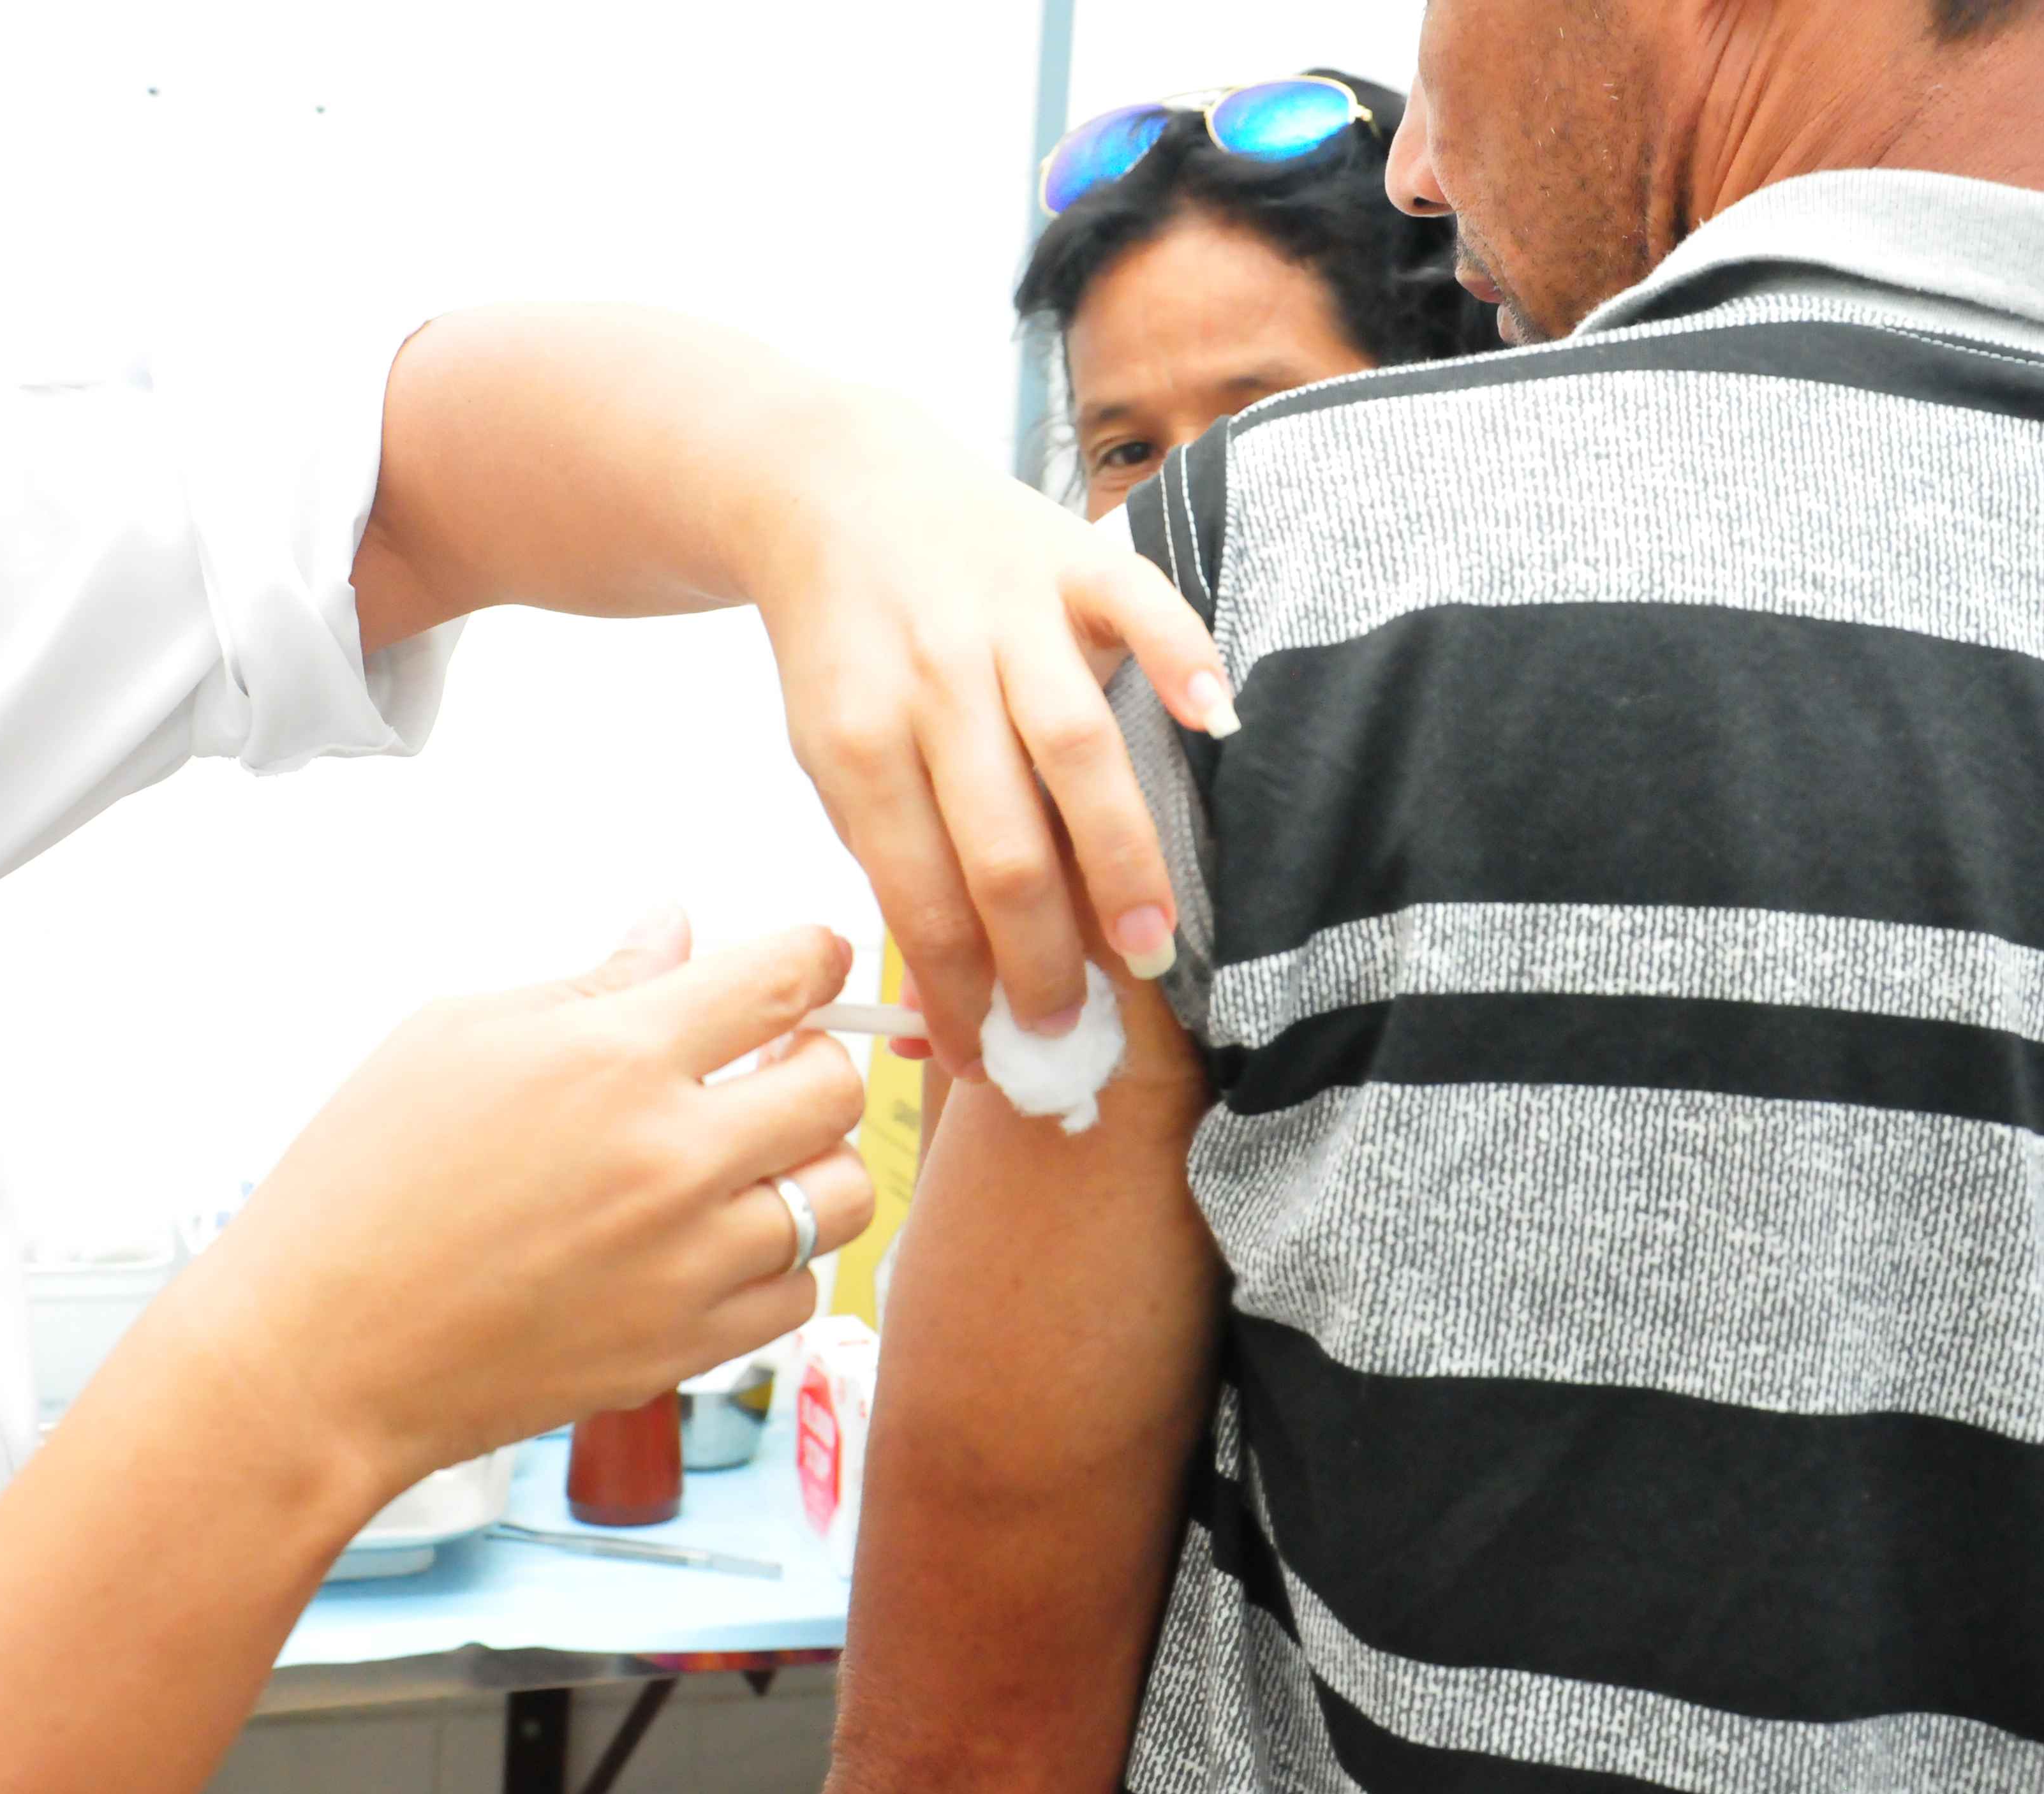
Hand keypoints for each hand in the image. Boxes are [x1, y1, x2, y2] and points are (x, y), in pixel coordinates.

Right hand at [145, 908, 874, 1500]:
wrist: (317, 1357)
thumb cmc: (362, 1182)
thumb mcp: (456, 1036)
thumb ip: (594, 981)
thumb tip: (677, 929)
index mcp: (616, 1057)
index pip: (785, 977)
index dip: (818, 953)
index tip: (817, 957)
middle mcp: (672, 1157)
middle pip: (836, 1085)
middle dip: (816, 1058)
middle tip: (768, 1062)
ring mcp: (688, 1261)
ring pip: (841, 1194)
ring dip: (813, 1162)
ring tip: (752, 1156)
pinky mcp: (686, 1347)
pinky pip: (801, 1293)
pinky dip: (778, 1262)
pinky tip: (715, 1241)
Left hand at [352, 307, 1233, 1077]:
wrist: (827, 483)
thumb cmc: (841, 648)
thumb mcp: (826, 752)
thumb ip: (891, 859)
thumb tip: (945, 1009)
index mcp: (856, 739)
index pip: (918, 895)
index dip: (959, 990)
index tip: (994, 1060)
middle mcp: (932, 678)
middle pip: (1000, 844)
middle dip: (1041, 955)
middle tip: (1074, 1029)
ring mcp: (1005, 612)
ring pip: (1071, 749)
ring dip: (1118, 856)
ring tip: (1151, 946)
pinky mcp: (1067, 553)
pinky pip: (1138, 606)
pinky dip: (1180, 660)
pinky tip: (1218, 727)